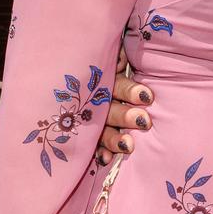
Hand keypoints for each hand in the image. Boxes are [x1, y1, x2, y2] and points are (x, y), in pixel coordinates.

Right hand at [94, 45, 154, 165]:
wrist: (64, 67)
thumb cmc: (102, 58)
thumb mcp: (109, 54)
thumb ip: (115, 56)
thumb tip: (120, 58)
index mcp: (103, 78)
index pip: (118, 85)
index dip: (131, 91)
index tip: (147, 97)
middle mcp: (95, 98)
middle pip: (109, 109)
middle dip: (125, 116)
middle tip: (143, 121)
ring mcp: (89, 115)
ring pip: (101, 128)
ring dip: (113, 138)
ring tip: (129, 146)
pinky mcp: (87, 131)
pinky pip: (92, 143)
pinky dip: (100, 151)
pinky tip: (106, 159)